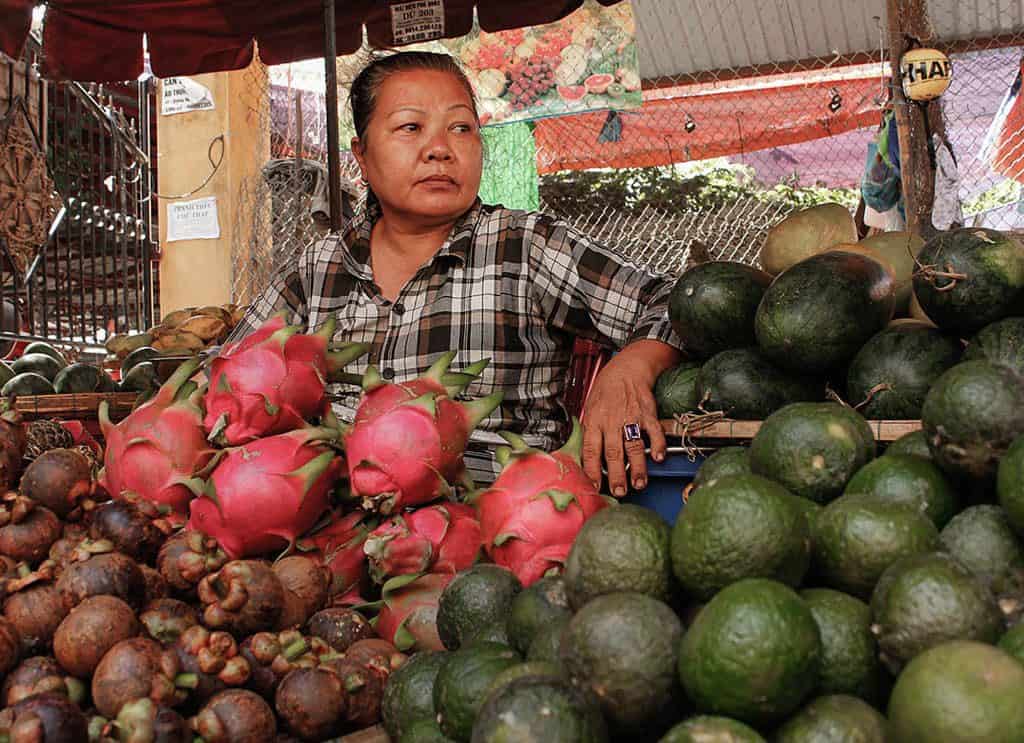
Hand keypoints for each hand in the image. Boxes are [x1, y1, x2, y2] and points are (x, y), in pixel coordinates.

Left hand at [581, 346, 669, 496]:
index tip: (594, 486)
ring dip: (637, 467)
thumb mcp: (590, 408)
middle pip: (613, 453)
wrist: (626, 369)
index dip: (592, 470)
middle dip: (616, 475)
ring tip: (638, 484)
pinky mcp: (647, 414)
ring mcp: (631, 418)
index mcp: (595, 422)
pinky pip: (654, 431)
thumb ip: (590, 432)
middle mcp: (612, 421)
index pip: (591, 450)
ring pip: (633, 446)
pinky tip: (658, 457)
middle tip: (619, 491)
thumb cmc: (606, 391)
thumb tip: (585, 457)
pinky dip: (657, 444)